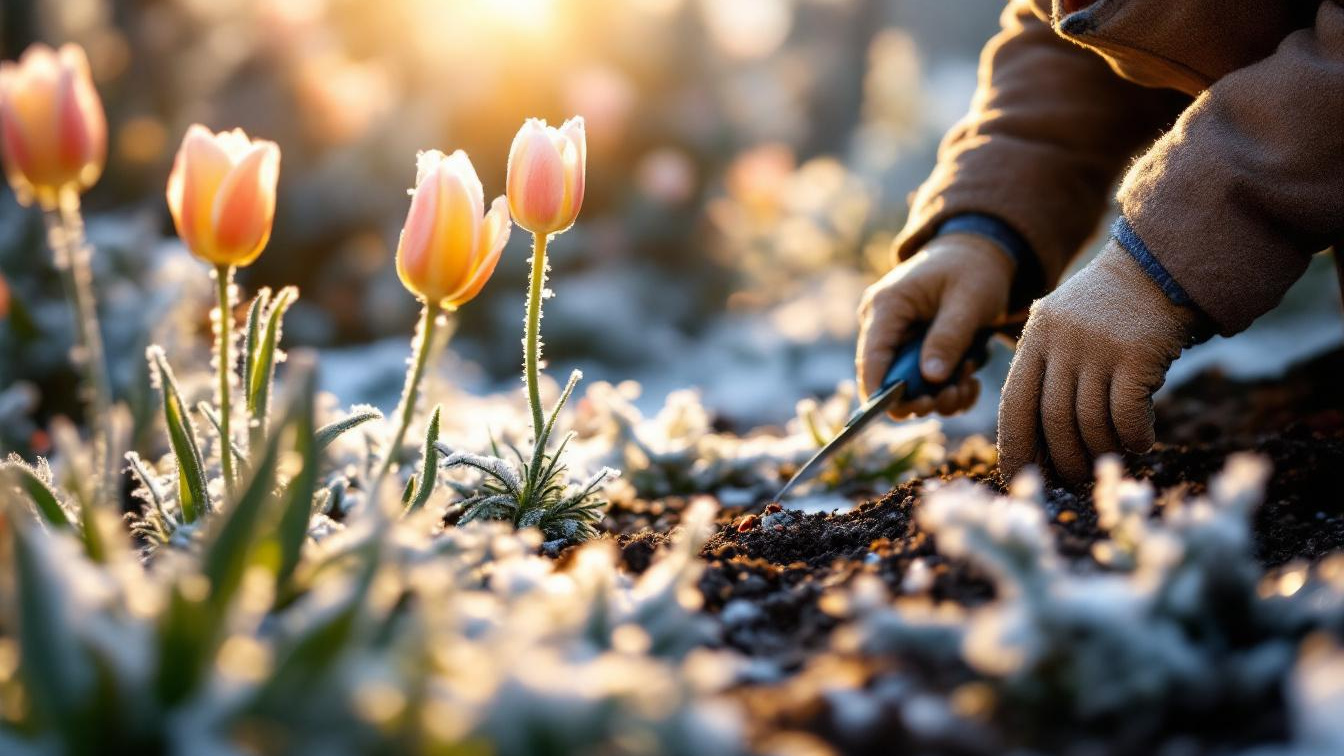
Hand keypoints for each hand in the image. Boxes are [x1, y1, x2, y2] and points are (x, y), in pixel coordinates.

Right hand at [856, 233, 1013, 418]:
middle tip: (955, 394)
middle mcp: (882, 326)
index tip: (910, 409)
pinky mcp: (913, 353)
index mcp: (887, 306)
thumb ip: (949, 337)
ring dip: (940, 395)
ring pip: (907, 387)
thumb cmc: (972, 270)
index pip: (871, 357)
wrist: (977, 256)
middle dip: (922, 396)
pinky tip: (969, 382)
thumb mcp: (968, 301)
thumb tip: (930, 380)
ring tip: (969, 381)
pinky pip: (922, 385)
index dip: (881, 391)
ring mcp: (897, 341)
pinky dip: (947, 391)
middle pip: (887, 379)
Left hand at [997, 240, 1197, 482]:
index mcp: (1035, 340)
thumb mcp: (1061, 329)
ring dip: (1102, 451)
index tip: (1017, 477)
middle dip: (1064, 459)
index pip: (1014, 404)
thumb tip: (1037, 444)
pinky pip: (1128, 414)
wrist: (1157, 269)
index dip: (1015, 446)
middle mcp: (1062, 343)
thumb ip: (1045, 372)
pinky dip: (1134, 437)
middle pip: (1054, 420)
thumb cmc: (1106, 312)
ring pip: (1091, 422)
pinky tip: (1141, 442)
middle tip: (1074, 478)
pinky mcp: (1137, 353)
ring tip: (1110, 460)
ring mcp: (1099, 347)